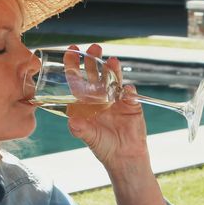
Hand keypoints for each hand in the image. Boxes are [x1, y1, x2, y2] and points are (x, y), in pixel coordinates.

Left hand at [63, 43, 149, 174]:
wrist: (124, 157)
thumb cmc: (103, 146)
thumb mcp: (88, 138)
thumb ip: (80, 129)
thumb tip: (72, 120)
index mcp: (86, 102)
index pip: (78, 79)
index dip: (74, 64)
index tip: (71, 50)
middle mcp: (100, 97)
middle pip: (95, 73)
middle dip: (94, 59)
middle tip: (94, 47)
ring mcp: (116, 99)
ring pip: (113, 79)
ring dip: (112, 70)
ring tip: (112, 61)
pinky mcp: (132, 105)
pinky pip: (130, 94)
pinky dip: (128, 91)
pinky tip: (126, 90)